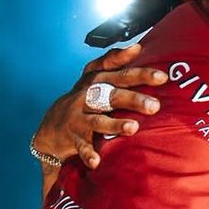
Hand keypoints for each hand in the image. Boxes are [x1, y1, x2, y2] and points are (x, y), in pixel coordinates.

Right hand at [32, 42, 166, 170]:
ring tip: (133, 128)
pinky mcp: (73, 137)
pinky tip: (97, 162)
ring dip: (115, 124)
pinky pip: (81, 146)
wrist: (52, 127)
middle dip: (134, 99)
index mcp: (95, 80)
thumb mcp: (95, 78)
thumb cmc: (83, 99)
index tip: (156, 70)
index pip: (116, 71)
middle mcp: (87, 96)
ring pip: (98, 120)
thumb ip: (114, 63)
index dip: (134, 68)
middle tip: (155, 106)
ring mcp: (79, 117)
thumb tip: (139, 46)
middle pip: (112, 94)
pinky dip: (88, 154)